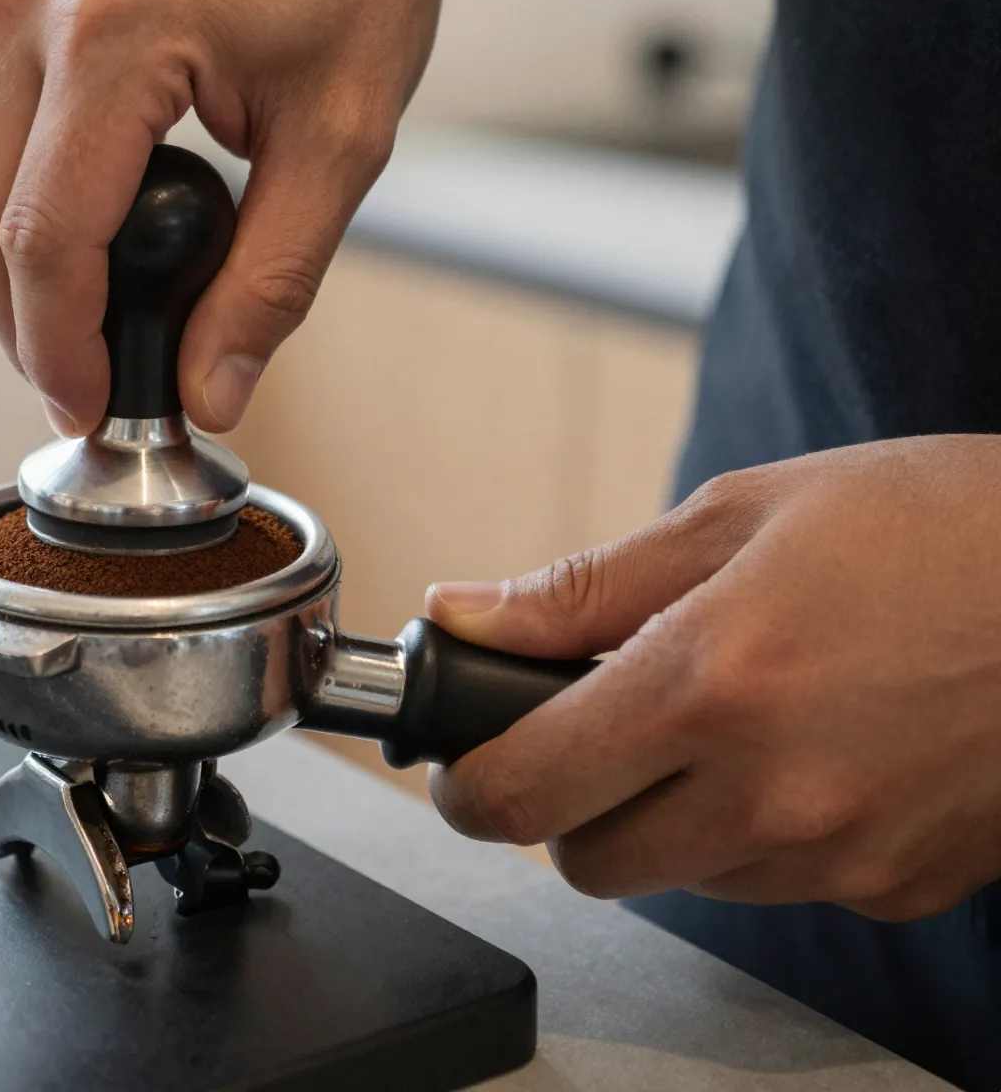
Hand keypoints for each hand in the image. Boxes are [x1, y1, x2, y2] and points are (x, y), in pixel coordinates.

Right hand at [0, 0, 503, 434]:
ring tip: (97, 335)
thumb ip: (273, 279)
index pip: (45, 238)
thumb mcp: (344, 138)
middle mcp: (35, 5)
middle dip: (25, 331)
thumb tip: (212, 388)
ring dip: (20, 277)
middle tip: (89, 393)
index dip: (60, 350)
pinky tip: (91, 249)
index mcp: (116, 33)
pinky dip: (26, 211)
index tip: (93, 413)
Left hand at [425, 435, 1000, 920]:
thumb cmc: (933, 524)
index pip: (526, 790)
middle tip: (600, 730)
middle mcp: (770, 790)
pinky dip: (762, 834)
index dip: (471, 784)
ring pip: (683, 877)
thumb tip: (464, 614)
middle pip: (589, 860)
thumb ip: (583, 585)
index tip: (466, 762)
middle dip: (569, 803)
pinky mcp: (899, 885)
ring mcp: (842, 852)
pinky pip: (780, 884)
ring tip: (731, 720)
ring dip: (669, 818)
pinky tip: (811, 751)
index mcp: (709, 683)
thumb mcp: (741, 513)